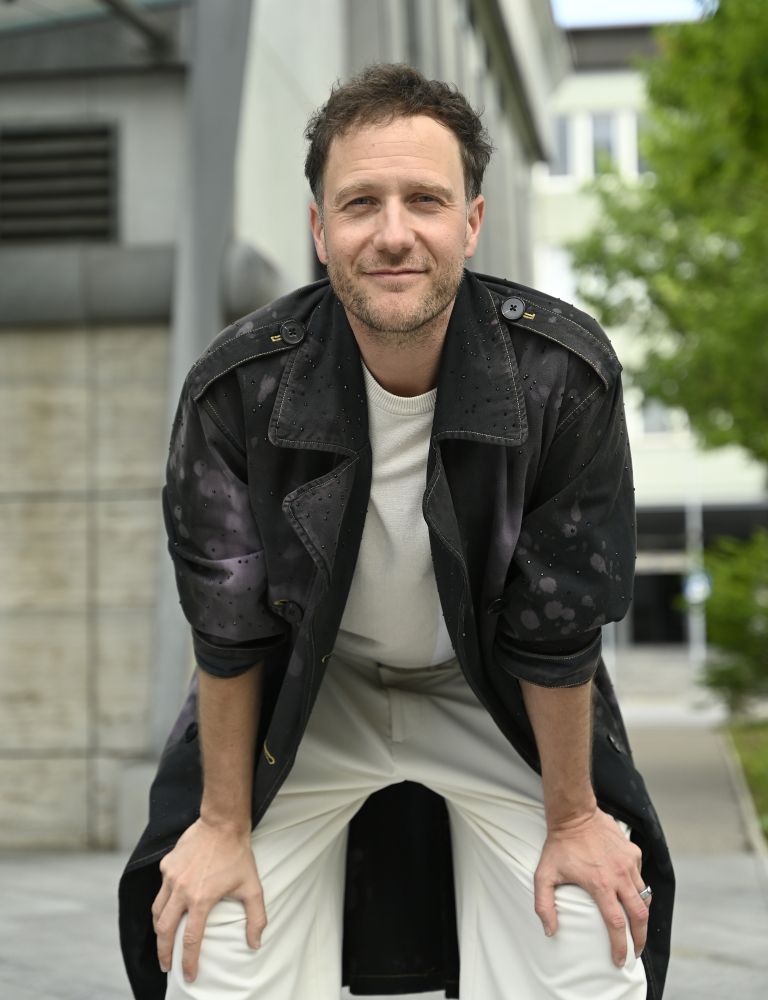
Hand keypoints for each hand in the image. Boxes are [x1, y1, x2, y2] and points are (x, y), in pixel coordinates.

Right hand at [151, 817, 265, 982]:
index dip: (188, 962)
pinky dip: (163, 901)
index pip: (190, 940)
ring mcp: (171, 877)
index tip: (189, 976)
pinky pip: (161, 889)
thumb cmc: (238, 855)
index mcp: (201, 899)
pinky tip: (169, 905)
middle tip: (166, 965)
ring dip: (159, 929)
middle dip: (163, 952)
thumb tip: (255, 944)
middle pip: (164, 931)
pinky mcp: (166, 865)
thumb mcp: (252, 887)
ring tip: (162, 940)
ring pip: (157, 911)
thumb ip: (256, 918)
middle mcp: (182, 890)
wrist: (222, 822)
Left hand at [533, 807, 648, 966]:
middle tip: (637, 951)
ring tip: (637, 927)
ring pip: (644, 897)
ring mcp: (629, 863)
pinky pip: (640, 877)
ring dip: (642, 916)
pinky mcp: (633, 852)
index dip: (620, 946)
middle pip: (640, 916)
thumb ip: (544, 905)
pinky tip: (629, 893)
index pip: (616, 924)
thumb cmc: (559, 845)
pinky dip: (638, 888)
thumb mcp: (544, 875)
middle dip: (641, 938)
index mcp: (600, 884)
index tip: (620, 960)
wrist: (574, 813)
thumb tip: (550, 931)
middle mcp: (619, 876)